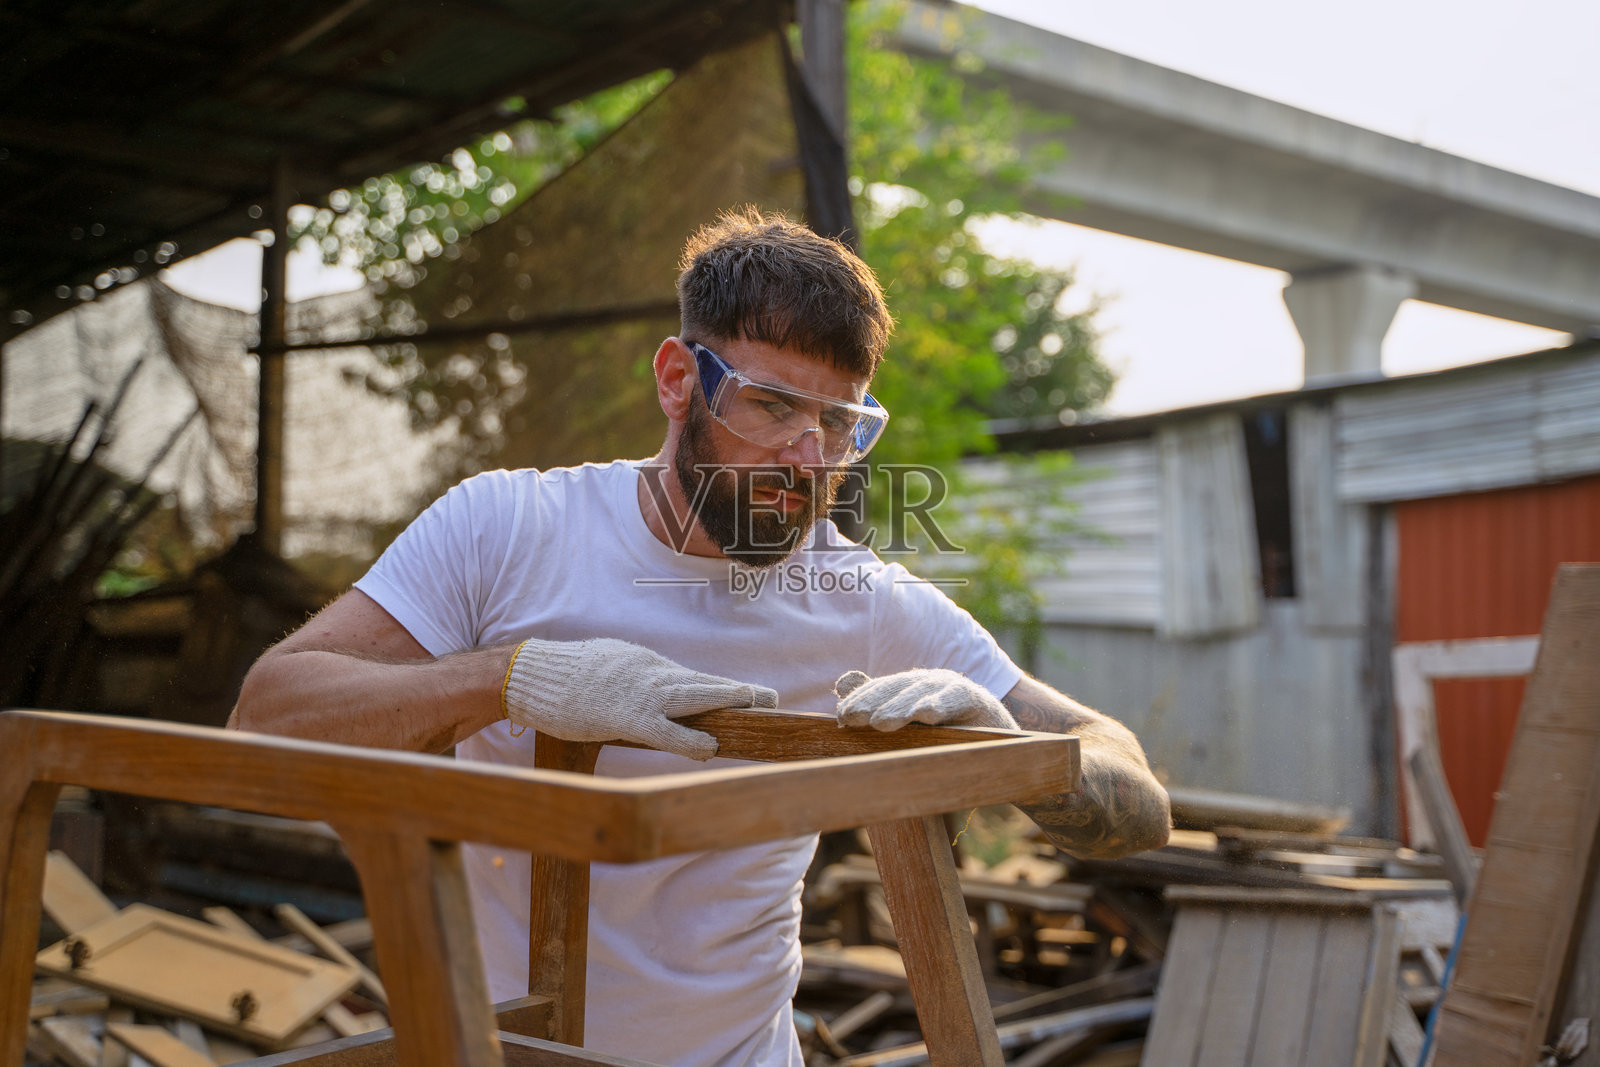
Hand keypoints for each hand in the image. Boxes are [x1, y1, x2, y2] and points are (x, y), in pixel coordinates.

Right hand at [504, 638, 777, 759]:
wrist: (531, 675)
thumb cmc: (565, 677)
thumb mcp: (609, 668)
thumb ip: (634, 678)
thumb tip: (652, 688)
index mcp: (645, 665)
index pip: (692, 677)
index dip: (722, 686)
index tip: (750, 693)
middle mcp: (649, 674)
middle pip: (703, 683)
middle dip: (738, 691)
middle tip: (771, 697)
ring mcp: (638, 694)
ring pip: (693, 697)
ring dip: (727, 702)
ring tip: (757, 707)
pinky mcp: (623, 716)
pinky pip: (663, 730)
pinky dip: (688, 740)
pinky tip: (709, 748)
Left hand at [833, 668, 1017, 730]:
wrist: (1003, 747)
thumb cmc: (950, 734)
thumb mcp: (912, 723)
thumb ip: (879, 702)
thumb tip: (842, 682)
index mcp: (911, 689)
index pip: (880, 690)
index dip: (861, 701)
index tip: (841, 717)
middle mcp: (929, 683)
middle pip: (896, 689)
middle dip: (873, 702)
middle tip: (851, 718)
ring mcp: (953, 689)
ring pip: (922, 694)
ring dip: (901, 707)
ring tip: (881, 722)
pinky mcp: (978, 700)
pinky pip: (956, 700)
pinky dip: (940, 705)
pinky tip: (926, 714)